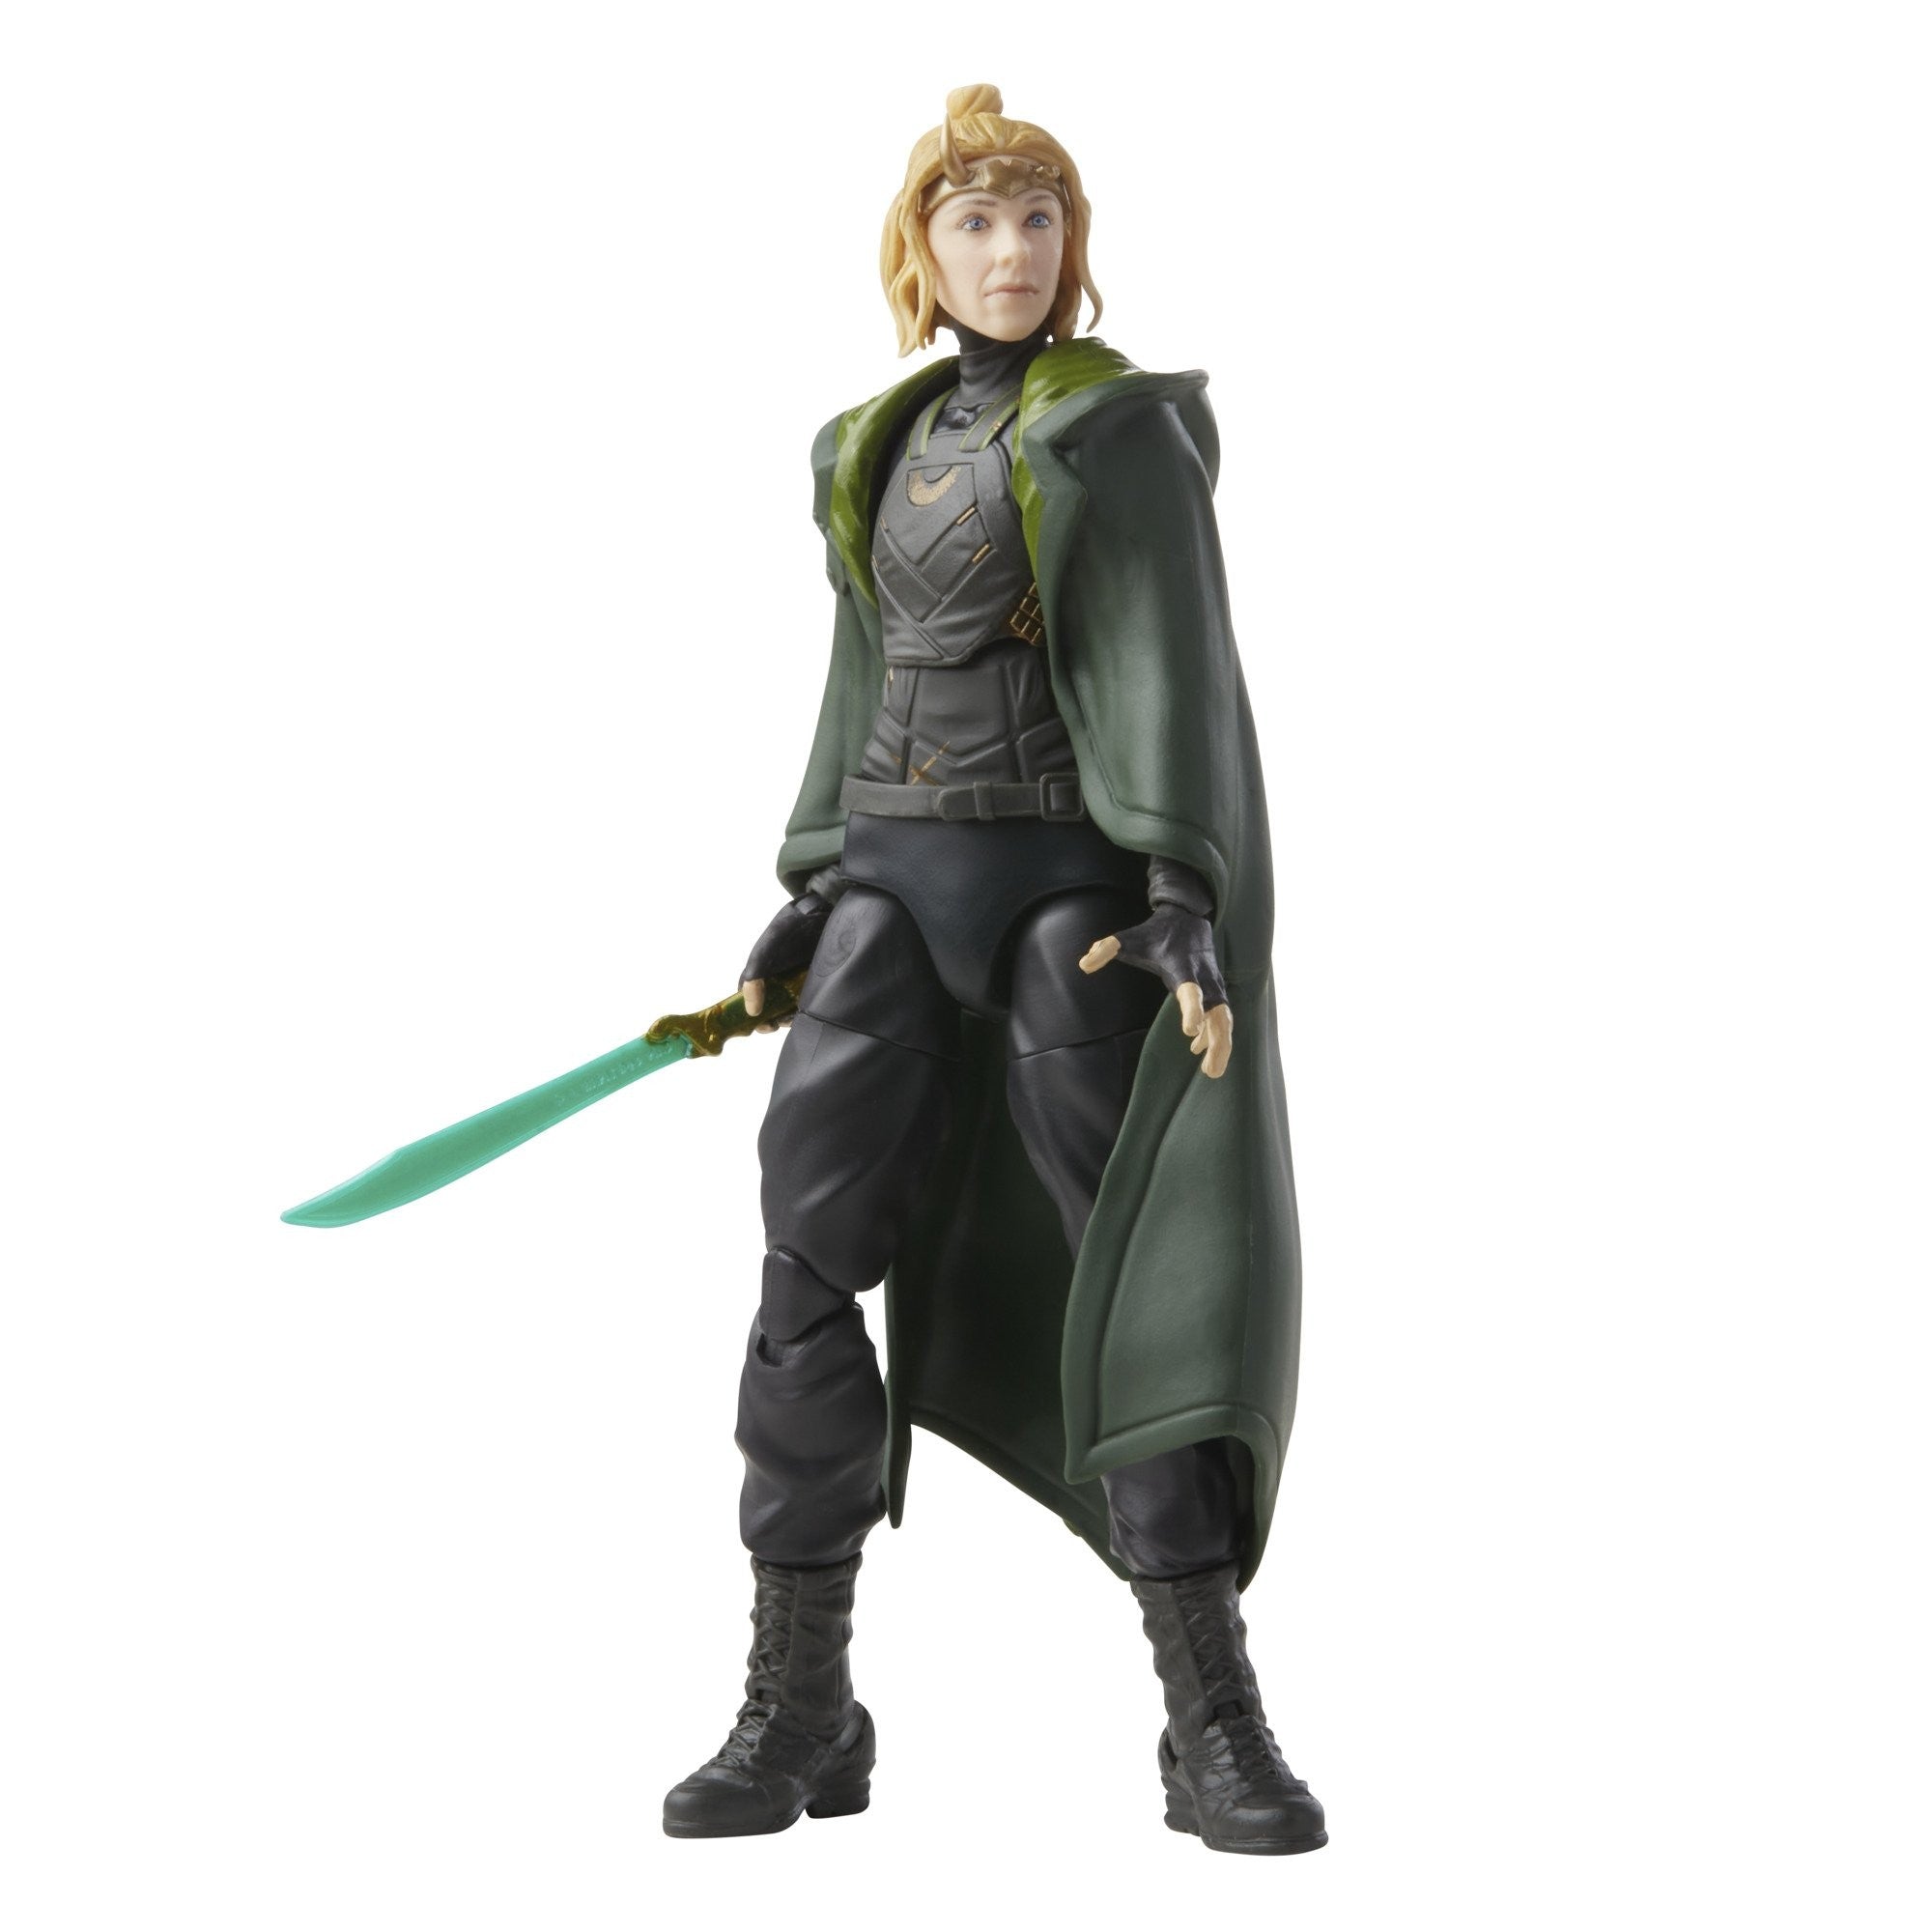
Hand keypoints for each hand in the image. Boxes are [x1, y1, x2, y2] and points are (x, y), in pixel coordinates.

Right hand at [740, 893, 831, 1026]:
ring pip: (788, 1007)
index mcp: (760, 970)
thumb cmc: (789, 928)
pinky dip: (805, 1011)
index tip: (758, 1026)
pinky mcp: (815, 982)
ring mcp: (796, 980)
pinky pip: (808, 1002)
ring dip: (786, 1017)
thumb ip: (754, 975)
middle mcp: (777, 977)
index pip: (748, 996)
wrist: (822, 912)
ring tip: (791, 1017)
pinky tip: (806, 1012)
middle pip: (769, 1006)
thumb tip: (751, 1011)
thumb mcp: (765, 950)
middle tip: (775, 1025)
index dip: (749, 1013)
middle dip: (769, 1019)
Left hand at [1079, 906, 1232, 1077]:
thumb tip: (1083, 964)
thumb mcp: (1128, 939)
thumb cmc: (1155, 932)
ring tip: (1211, 1072)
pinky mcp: (1217, 989)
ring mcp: (1214, 985)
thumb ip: (1106, 949)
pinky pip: (1222, 1017)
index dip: (1192, 1011)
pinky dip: (1216, 1035)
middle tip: (1210, 1072)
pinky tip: (1199, 1051)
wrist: (1187, 916)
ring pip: (1225, 1019)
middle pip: (1219, 1014)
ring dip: (1221, 1045)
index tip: (1189, 1032)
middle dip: (1217, 1042)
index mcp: (1183, 968)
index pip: (1191, 992)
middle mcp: (1204, 979)